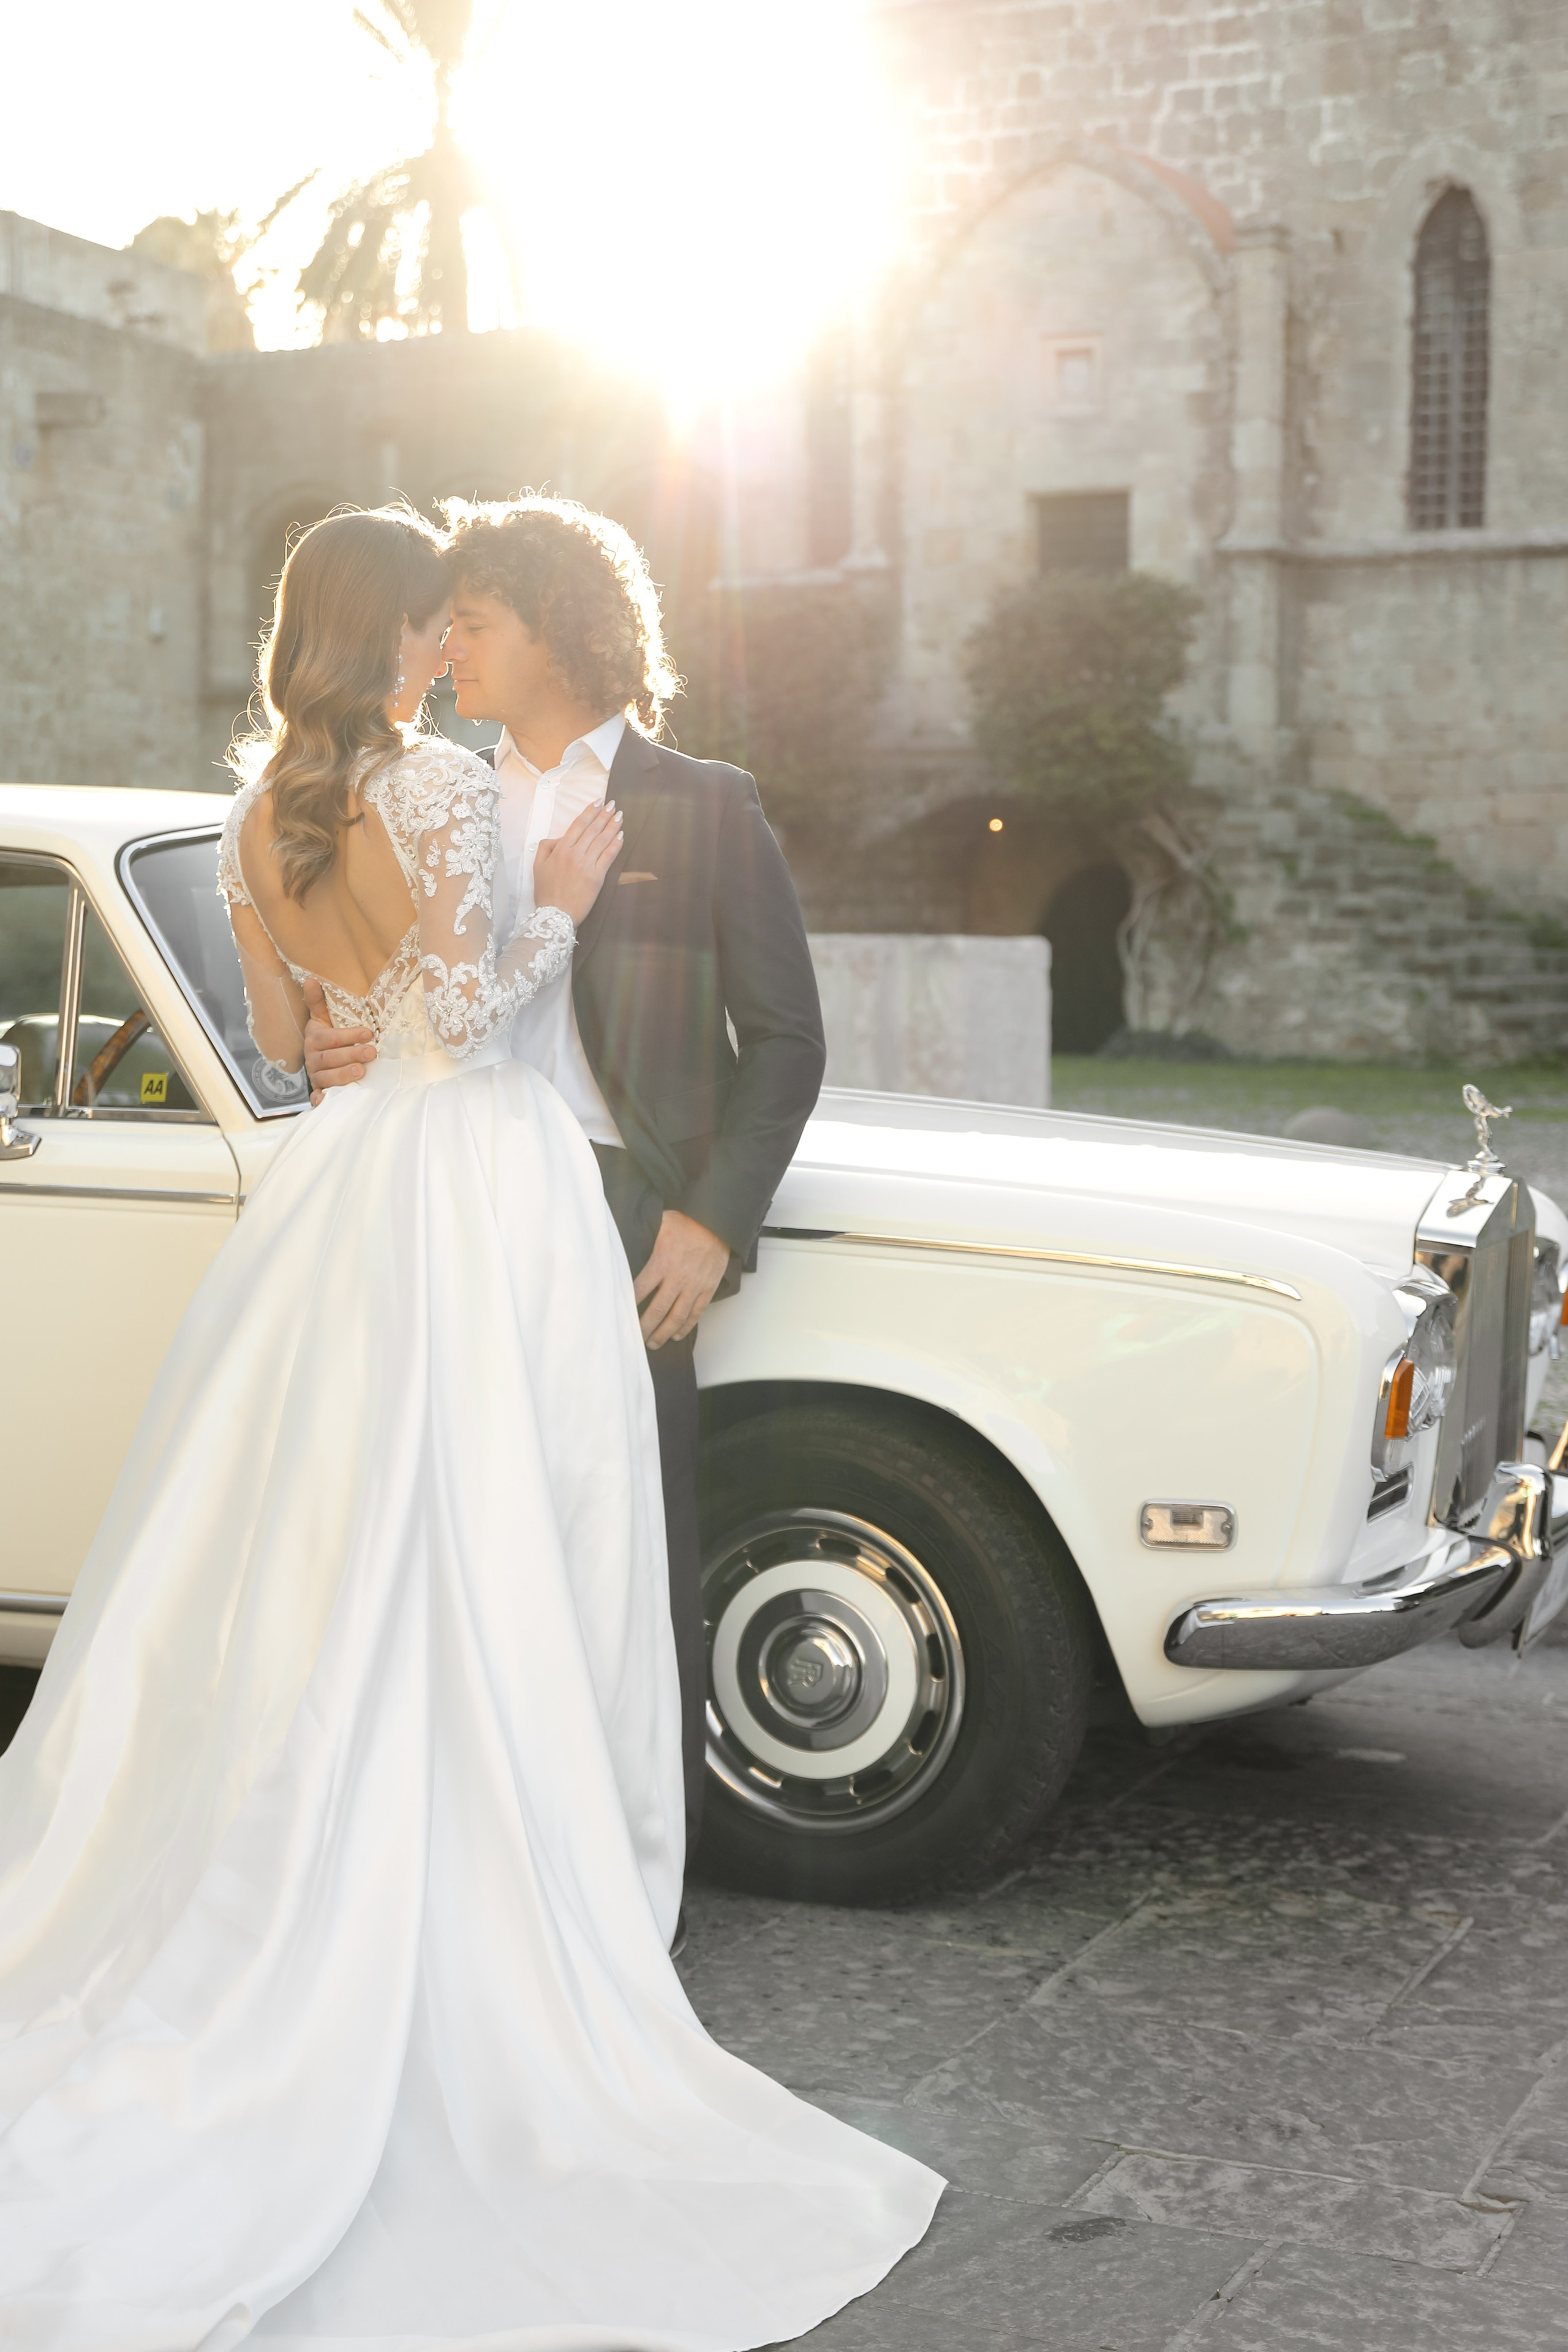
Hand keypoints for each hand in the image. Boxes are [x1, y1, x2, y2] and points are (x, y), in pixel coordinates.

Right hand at [302, 978, 374, 1106]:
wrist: (320, 1062)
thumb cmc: (329, 1039)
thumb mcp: (323, 1019)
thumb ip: (318, 1002)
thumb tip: (311, 980)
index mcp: (314, 1040)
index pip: (328, 1038)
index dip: (347, 1036)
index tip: (368, 1033)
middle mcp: (312, 1059)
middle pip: (329, 1059)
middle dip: (350, 1055)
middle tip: (371, 1053)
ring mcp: (316, 1077)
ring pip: (326, 1078)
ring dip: (343, 1076)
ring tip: (362, 1072)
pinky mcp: (319, 1093)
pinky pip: (318, 1098)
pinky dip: (322, 1101)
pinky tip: (329, 1101)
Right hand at [533, 801, 623, 926]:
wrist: (555, 914)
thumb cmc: (546, 892)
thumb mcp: (538, 866)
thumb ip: (545, 847)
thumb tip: (557, 838)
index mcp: (560, 849)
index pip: (578, 825)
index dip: (590, 812)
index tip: (598, 802)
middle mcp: (574, 854)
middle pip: (592, 830)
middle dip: (604, 815)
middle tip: (613, 805)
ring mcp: (586, 865)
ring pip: (601, 840)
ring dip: (612, 826)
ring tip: (620, 816)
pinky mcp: (597, 877)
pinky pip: (608, 856)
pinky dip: (615, 845)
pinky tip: (621, 835)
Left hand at [634, 1210, 730, 1348]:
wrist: (718, 1222)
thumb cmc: (686, 1222)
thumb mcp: (659, 1223)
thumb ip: (643, 1236)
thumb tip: (621, 1242)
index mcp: (662, 1262)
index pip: (640, 1290)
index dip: (628, 1305)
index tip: (620, 1316)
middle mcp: (678, 1277)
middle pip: (657, 1310)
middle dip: (644, 1328)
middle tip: (635, 1339)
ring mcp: (695, 1285)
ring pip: (677, 1316)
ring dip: (663, 1332)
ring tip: (653, 1343)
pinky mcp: (708, 1288)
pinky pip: (696, 1312)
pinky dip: (686, 1326)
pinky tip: (676, 1335)